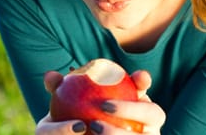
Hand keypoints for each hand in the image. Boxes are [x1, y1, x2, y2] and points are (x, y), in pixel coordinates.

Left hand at [35, 70, 164, 134]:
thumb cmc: (75, 116)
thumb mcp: (66, 102)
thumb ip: (60, 89)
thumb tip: (50, 76)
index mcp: (134, 98)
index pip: (144, 86)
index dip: (143, 80)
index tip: (136, 77)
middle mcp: (147, 122)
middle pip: (155, 113)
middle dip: (134, 108)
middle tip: (106, 105)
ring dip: (119, 133)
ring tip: (94, 126)